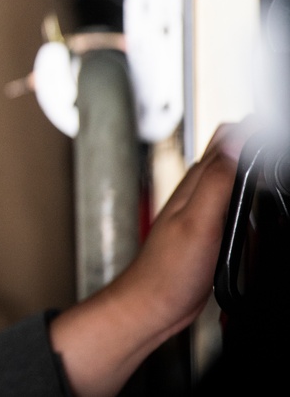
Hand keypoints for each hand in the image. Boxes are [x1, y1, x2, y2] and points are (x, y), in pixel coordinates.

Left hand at [50, 120, 250, 396]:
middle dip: (257, 143)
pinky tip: (256, 206)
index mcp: (196, 182)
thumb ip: (217, 180)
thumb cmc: (168, 270)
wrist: (153, 304)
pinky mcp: (207, 231)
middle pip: (232, 154)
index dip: (255, 127)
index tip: (275, 128)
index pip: (228, 138)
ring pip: (233, 178)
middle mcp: (197, 191)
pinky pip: (232, 206)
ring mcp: (201, 210)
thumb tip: (236, 141)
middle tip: (277, 141)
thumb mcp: (199, 221)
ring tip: (271, 161)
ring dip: (252, 168)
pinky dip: (249, 200)